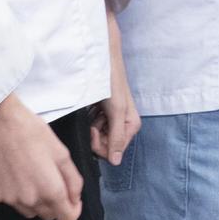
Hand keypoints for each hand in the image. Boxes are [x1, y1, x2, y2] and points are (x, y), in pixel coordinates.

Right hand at [0, 93, 83, 219]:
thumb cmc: (30, 131)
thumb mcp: (61, 152)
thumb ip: (73, 180)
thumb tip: (75, 199)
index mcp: (50, 189)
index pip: (67, 219)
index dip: (73, 211)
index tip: (72, 200)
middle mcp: (29, 200)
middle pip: (48, 215)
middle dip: (55, 204)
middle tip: (51, 180)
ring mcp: (9, 199)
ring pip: (29, 211)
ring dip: (35, 201)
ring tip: (31, 175)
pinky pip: (11, 202)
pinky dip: (16, 194)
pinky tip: (14, 173)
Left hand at [91, 8, 139, 165]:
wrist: (102, 57)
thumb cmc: (111, 80)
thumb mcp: (116, 110)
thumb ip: (116, 137)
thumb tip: (115, 161)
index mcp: (131, 126)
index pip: (113, 152)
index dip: (100, 145)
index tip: (92, 129)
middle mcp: (123, 124)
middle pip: (105, 146)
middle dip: (94, 137)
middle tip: (90, 121)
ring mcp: (112, 118)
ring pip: (97, 137)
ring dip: (90, 128)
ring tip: (89, 112)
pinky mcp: (102, 112)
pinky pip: (93, 126)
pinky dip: (87, 120)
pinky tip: (88, 109)